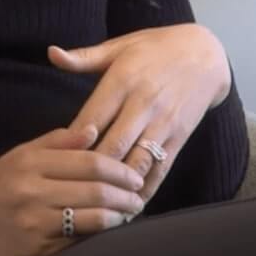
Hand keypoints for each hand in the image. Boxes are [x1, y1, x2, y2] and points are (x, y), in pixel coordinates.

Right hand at [0, 124, 147, 255]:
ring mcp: (34, 221)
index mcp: (30, 162)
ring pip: (91, 216)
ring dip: (119, 215)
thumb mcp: (18, 156)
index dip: (118, 169)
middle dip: (125, 194)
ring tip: (132, 212)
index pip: (88, 161)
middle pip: (94, 189)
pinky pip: (78, 239)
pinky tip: (111, 229)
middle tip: (140, 196)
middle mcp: (31, 190)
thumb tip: (93, 130)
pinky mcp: (36, 248)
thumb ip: (56, 142)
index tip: (134, 175)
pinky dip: (100, 233)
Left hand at [48, 23, 230, 207]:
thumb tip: (51, 53)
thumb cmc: (153, 48)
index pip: (91, 118)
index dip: (72, 144)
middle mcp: (143, 103)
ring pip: (137, 162)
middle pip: (112, 146)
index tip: (54, 164)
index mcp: (122, 80)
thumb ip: (83, 57)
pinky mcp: (180, 136)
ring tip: (97, 208)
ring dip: (118, 187)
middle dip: (91, 173)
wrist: (203, 53)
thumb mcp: (118, 46)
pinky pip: (161, 168)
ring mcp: (163, 122)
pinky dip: (146, 189)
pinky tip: (130, 206)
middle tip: (69, 193)